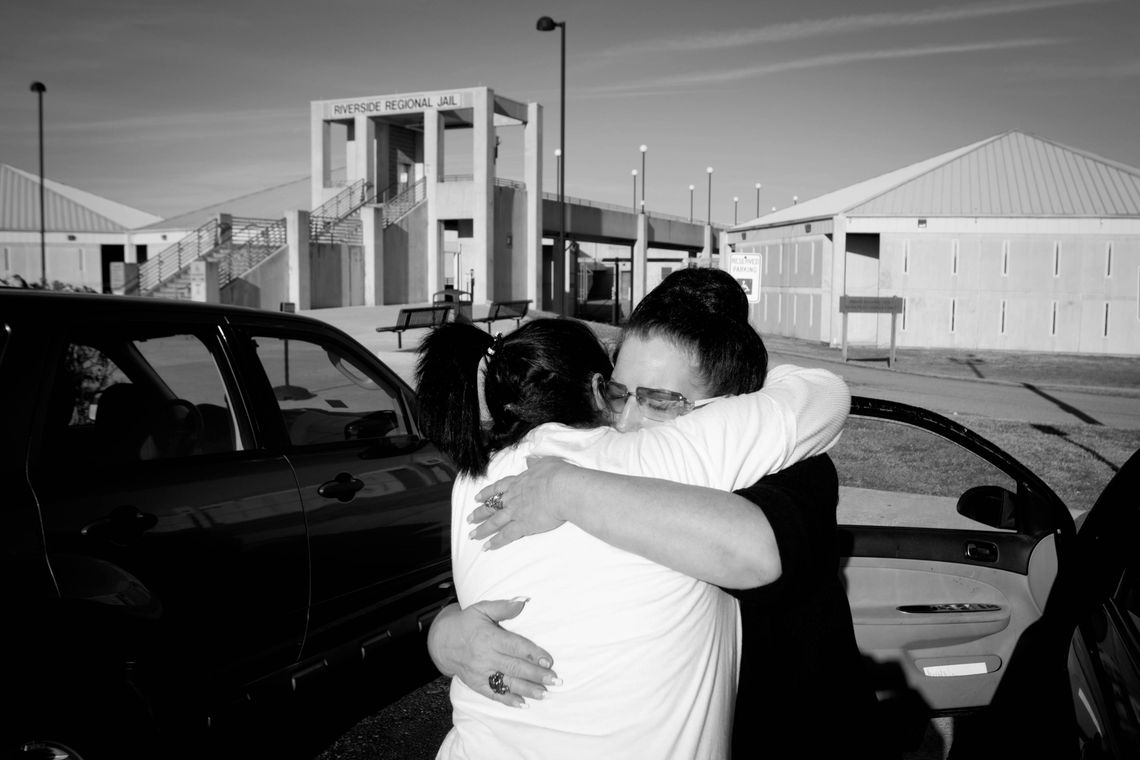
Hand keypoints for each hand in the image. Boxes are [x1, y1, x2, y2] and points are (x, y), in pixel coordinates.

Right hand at [427, 599, 560, 707]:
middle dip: (536, 675)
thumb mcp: (481, 609)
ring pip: (507, 683)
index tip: (548, 661)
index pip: (515, 647)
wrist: (442, 642)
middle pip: (514, 667)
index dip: (532, 654)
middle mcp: (485, 657)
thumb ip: (503, 607)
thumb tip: (523, 602)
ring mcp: (480, 673)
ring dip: (528, 690)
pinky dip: (509, 700)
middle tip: (555, 680)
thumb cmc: (466, 623)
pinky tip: (523, 704)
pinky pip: (494, 694)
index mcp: (489, 638)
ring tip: (545, 694)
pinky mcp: (476, 684)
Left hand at [470, 457, 575, 548]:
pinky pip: (506, 536)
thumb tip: (530, 460)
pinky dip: (495, 542)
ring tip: (472, 535)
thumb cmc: (557, 475)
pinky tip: (487, 547)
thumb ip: (536, 463)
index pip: (498, 488)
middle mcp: (513, 497)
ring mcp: (515, 512)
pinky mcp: (523, 525)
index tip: (478, 497)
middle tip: (469, 519)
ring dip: (482, 530)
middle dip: (479, 513)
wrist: (562, 489)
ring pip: (494, 522)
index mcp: (518, 482)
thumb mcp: (545, 462)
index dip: (486, 493)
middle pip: (491, 506)